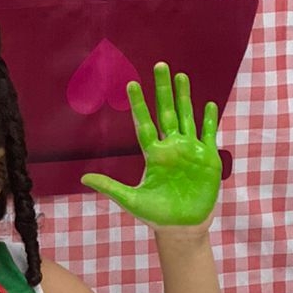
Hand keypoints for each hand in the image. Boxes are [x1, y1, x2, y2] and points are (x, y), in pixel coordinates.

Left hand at [82, 62, 220, 227]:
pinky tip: (208, 104)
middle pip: (167, 111)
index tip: (131, 85)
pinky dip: (209, 120)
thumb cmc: (156, 215)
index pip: (144, 123)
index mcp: (153, 154)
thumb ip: (110, 187)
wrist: (182, 228)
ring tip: (182, 76)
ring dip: (185, 96)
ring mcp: (191, 150)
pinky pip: (209, 134)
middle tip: (160, 65)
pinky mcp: (208, 159)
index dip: (139, 104)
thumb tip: (83, 179)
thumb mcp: (130, 200)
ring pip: (187, 116)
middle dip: (163, 89)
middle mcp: (171, 147)